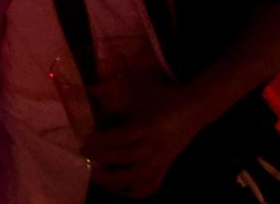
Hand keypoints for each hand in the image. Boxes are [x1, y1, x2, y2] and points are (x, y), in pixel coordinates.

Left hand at [81, 93, 203, 198]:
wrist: (195, 108)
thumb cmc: (163, 96)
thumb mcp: (139, 89)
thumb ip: (112, 90)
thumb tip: (87, 89)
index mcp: (148, 125)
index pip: (122, 137)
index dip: (102, 141)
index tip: (86, 140)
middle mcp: (154, 145)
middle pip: (126, 157)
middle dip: (103, 157)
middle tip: (84, 154)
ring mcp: (161, 160)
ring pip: (137, 176)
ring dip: (114, 179)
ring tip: (96, 175)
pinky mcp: (166, 168)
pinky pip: (151, 186)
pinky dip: (134, 191)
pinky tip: (118, 188)